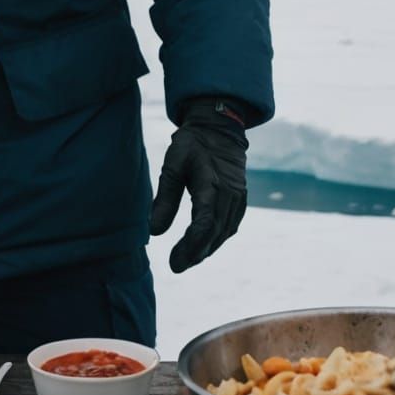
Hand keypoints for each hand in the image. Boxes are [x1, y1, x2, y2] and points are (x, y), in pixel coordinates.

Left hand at [149, 97, 248, 272]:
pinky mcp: (240, 199)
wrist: (219, 129)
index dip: (190, 248)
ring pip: (224, 233)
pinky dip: (216, 239)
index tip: (174, 263)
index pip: (204, 225)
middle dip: (196, 253)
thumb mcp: (173, 165)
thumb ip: (165, 198)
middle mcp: (231, 195)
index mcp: (213, 185)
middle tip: (176, 266)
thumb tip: (154, 231)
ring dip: (206, 249)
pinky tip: (202, 245)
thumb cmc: (192, 144)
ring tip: (186, 259)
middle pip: (215, 234)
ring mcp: (238, 198)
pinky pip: (229, 226)